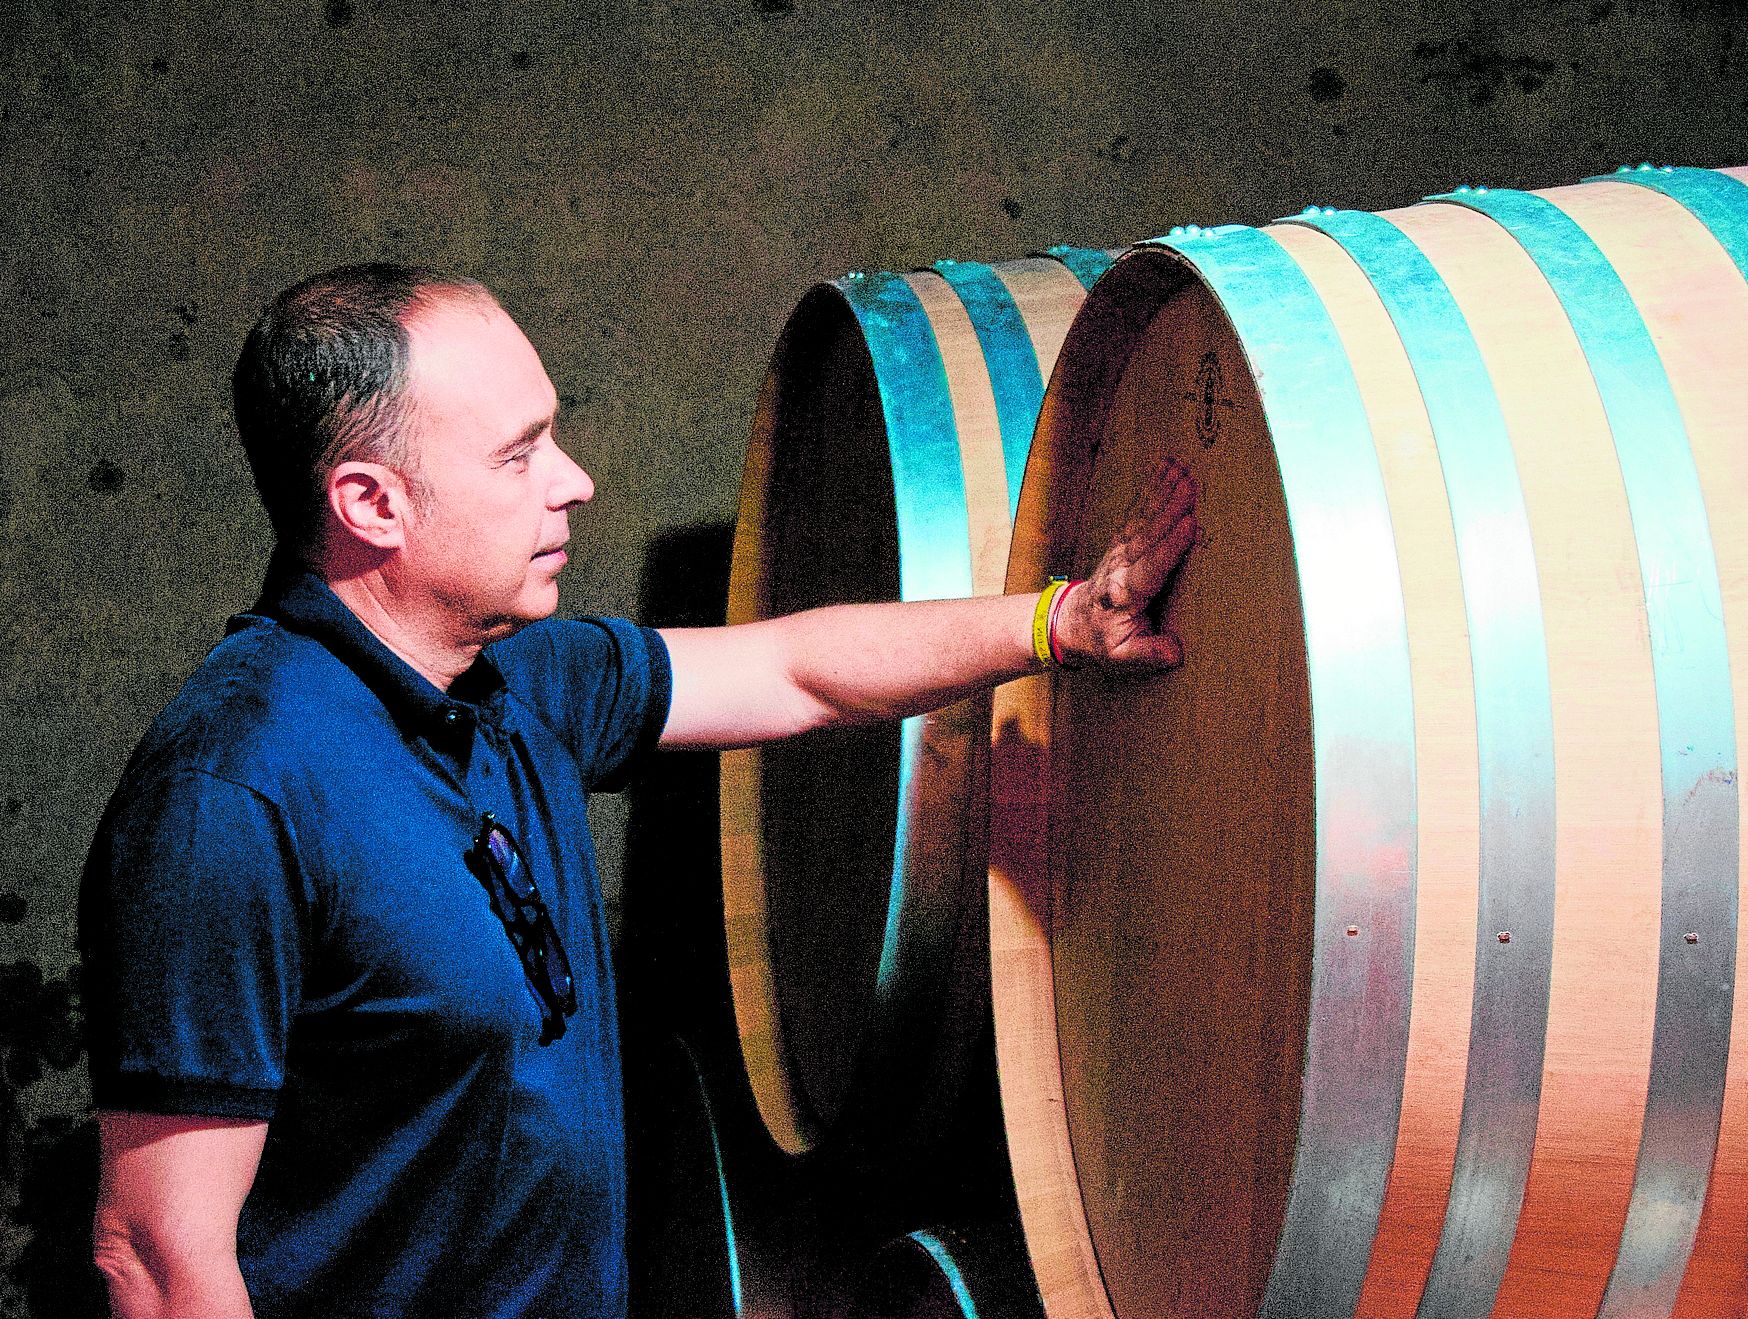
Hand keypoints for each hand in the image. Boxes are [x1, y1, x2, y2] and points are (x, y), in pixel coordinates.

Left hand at [1053, 458, 1197, 669]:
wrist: (1067, 623)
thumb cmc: (1101, 640)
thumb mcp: (1122, 657)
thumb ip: (1149, 653)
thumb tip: (1176, 650)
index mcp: (1124, 594)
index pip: (1150, 567)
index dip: (1170, 546)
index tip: (1190, 525)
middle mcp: (1121, 566)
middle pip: (1148, 534)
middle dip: (1170, 507)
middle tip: (1191, 483)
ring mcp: (1119, 550)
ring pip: (1143, 517)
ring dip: (1163, 491)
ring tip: (1182, 468)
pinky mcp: (1121, 541)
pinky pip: (1138, 511)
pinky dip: (1152, 488)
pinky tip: (1166, 468)